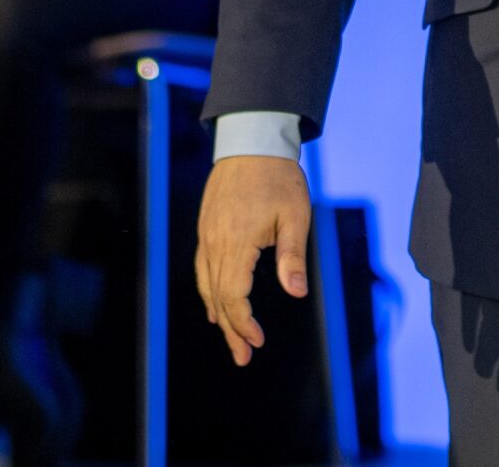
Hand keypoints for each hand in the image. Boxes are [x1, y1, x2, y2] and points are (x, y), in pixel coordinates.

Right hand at [194, 155, 310, 365]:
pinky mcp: (206, 227)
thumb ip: (292, 256)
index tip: (257, 342)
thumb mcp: (295, 216)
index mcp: (237, 242)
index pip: (234, 295)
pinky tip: (216, 304)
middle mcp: (216, 242)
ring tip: (230, 338)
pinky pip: (202, 267)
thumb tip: (295, 292)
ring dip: (218, 314)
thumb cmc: (278, 177)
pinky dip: (209, 291)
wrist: (251, 141)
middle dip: (231, 330)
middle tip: (243, 357)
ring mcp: (207, 234)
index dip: (244, 323)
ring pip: (206, 284)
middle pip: (218, 297)